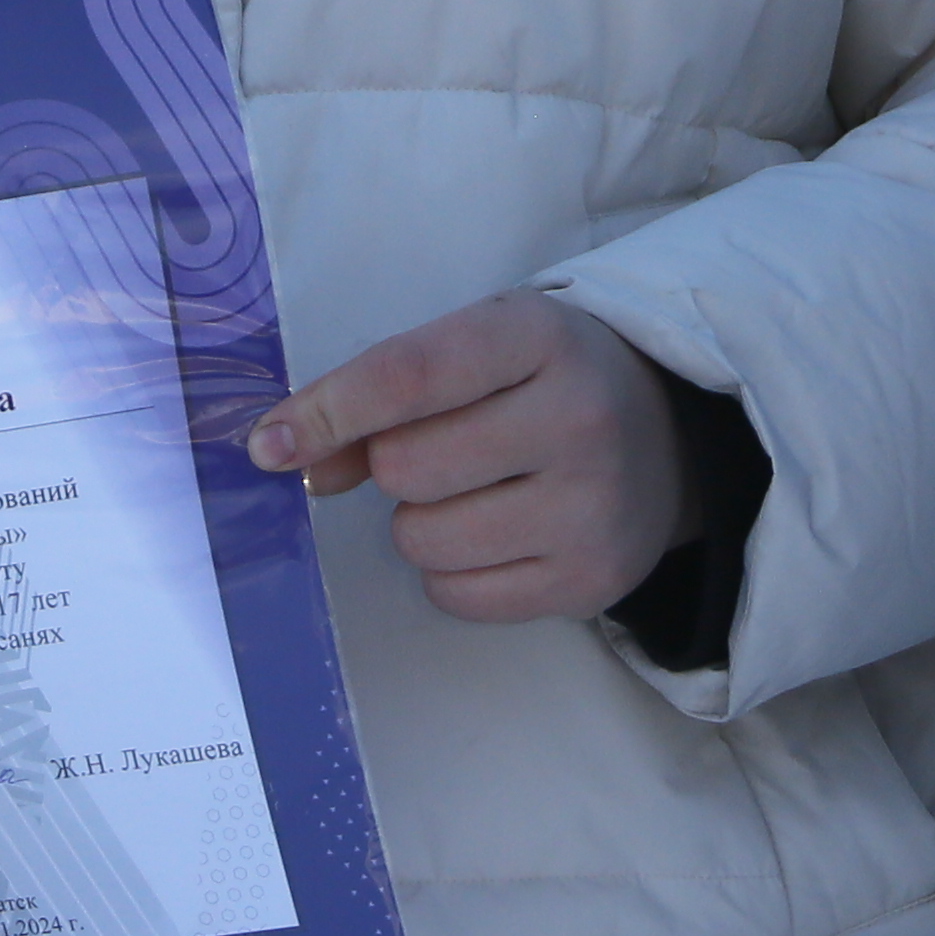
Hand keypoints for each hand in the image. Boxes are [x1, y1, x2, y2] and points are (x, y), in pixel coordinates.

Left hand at [246, 292, 692, 624]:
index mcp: (540, 338)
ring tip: (475, 492)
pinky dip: (450, 572)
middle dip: (394, 465)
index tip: (265, 442)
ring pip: (423, 540)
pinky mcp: (591, 583)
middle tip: (439, 450)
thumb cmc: (545, 379)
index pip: (409, 376)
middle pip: (405, 467)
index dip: (327, 411)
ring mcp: (591, 510)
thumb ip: (382, 391)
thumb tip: (293, 459)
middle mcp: (578, 421)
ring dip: (420, 522)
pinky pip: (457, 597)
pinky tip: (496, 534)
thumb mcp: (478, 348)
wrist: (669, 437)